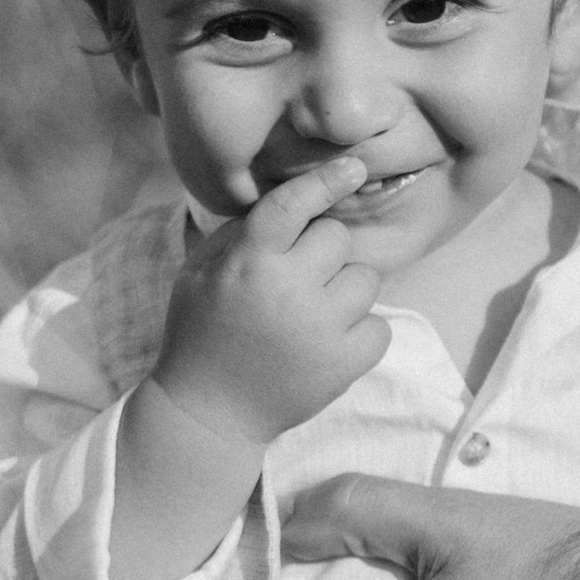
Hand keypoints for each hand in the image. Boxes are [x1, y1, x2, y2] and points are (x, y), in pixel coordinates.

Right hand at [151, 155, 391, 448]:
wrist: (209, 412)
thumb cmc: (201, 334)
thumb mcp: (200, 273)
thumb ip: (242, 234)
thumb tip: (291, 201)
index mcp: (250, 263)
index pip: (294, 205)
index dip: (325, 181)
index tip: (354, 167)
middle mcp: (289, 290)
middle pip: (338, 237)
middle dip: (322, 252)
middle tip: (298, 279)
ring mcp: (321, 329)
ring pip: (365, 279)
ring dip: (344, 290)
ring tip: (313, 314)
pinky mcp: (345, 365)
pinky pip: (380, 326)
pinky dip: (361, 332)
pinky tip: (330, 341)